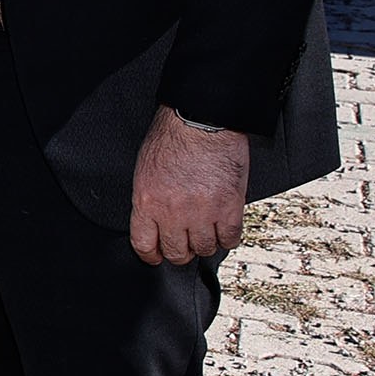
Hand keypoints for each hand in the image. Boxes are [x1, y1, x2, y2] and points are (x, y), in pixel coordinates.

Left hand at [129, 107, 249, 265]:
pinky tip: (225, 229)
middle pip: (177, 252)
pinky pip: (230, 238)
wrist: (202, 120)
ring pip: (205, 249)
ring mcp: (202, 212)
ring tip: (206, 233)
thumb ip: (149, 199)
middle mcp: (173, 212)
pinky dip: (228, 238)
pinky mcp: (229, 207)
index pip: (144, 245)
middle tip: (186, 244)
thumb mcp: (146, 171)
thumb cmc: (173, 138)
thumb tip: (152, 221)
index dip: (152, 255)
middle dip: (181, 251)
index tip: (157, 255)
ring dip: (205, 244)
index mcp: (147, 202)